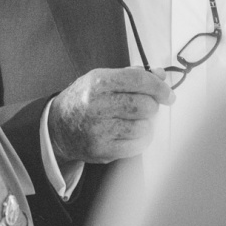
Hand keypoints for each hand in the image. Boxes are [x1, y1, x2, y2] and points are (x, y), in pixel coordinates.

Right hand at [49, 67, 173, 165]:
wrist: (57, 128)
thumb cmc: (84, 100)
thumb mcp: (101, 79)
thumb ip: (131, 75)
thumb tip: (160, 75)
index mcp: (97, 82)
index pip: (137, 80)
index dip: (159, 86)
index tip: (168, 93)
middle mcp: (96, 105)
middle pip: (143, 104)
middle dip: (152, 105)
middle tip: (149, 107)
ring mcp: (98, 129)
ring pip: (143, 126)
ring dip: (146, 123)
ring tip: (136, 120)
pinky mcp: (102, 150)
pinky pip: (137, 145)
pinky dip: (141, 139)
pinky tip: (133, 133)